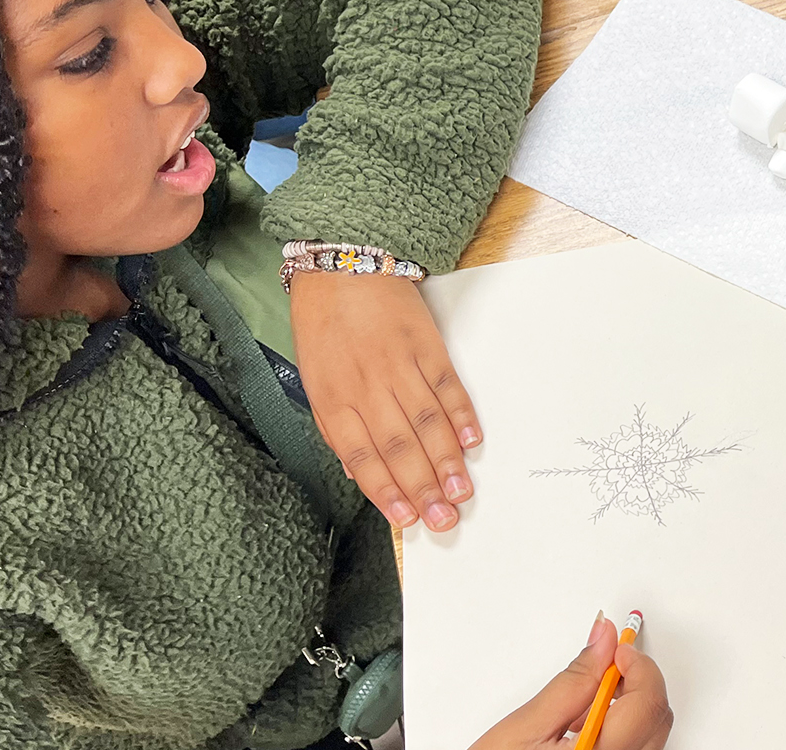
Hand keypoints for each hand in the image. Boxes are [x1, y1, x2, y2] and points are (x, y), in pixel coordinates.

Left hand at [290, 272, 480, 530]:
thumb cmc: (324, 326)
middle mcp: (366, 385)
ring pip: (425, 421)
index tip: (406, 520)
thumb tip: (361, 472)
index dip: (386, 491)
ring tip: (461, 492)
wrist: (342, 265)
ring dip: (446, 460)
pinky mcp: (425, 345)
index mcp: (333, 398)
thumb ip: (335, 425)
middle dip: (422, 488)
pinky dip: (461, 414)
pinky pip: (446, 386)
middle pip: (399, 445)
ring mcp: (398, 364)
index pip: (363, 456)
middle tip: (443, 520)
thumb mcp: (314, 378)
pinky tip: (471, 442)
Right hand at [468, 615, 672, 749]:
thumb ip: (572, 682)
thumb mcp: (523, 729)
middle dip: (634, 683)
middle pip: (656, 716)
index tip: (617, 648)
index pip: (647, 701)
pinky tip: (585, 733)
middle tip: (601, 669)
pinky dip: (621, 731)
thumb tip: (603, 640)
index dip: (636, 664)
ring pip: (650, 734)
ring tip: (580, 712)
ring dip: (627, 708)